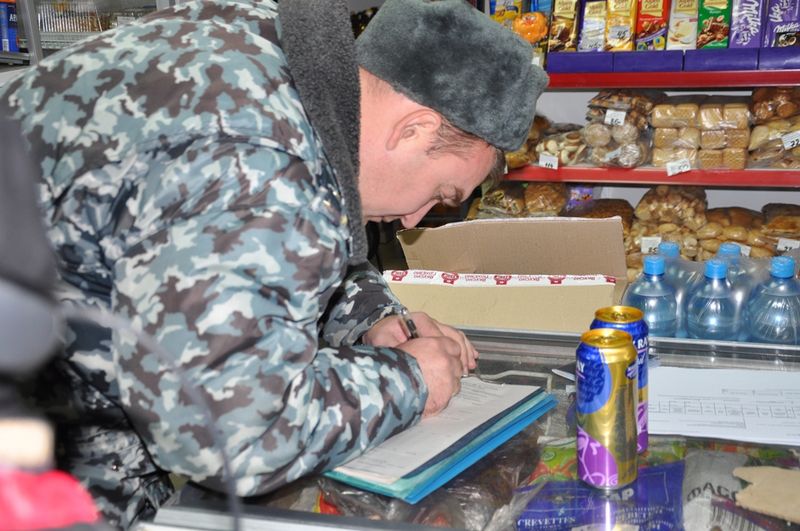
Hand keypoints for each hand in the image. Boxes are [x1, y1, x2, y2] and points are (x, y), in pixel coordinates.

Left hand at [363, 311, 478, 374]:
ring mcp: (435, 326)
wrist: (380, 329)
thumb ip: (394, 348)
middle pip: (451, 335)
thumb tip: (408, 359)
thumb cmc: (381, 335)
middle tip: (463, 370)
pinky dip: (465, 347)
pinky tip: (471, 357)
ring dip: (465, 351)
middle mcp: (429, 322)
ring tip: (469, 366)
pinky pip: (455, 337)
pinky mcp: (437, 332)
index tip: (450, 366)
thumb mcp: (382, 341)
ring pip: (456, 336)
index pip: (436, 336)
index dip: (444, 351)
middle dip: (459, 353)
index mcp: (417, 320)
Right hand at [399, 336, 462, 416]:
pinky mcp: (444, 397)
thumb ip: (423, 349)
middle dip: (450, 369)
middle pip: (457, 364)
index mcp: (436, 345)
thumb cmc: (392, 367)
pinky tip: (431, 396)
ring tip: (432, 386)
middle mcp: (445, 361)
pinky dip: (442, 396)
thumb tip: (427, 353)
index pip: (454, 346)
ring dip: (448, 383)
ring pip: (456, 381)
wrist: (389, 387)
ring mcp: (447, 380)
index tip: (444, 358)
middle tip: (437, 373)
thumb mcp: (406, 348)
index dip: (449, 353)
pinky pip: (449, 396)